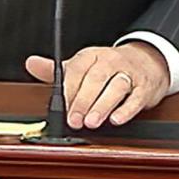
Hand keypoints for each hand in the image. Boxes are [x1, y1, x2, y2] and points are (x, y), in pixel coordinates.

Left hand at [25, 41, 170, 129]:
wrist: (147, 61)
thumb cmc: (109, 67)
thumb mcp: (82, 66)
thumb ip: (56, 70)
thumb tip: (31, 64)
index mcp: (92, 56)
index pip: (78, 68)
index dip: (69, 89)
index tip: (62, 107)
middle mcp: (110, 61)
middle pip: (96, 78)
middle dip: (83, 101)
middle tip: (75, 120)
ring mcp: (129, 74)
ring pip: (116, 86)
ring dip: (103, 105)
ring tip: (92, 122)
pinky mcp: (144, 88)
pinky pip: (136, 97)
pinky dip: (126, 109)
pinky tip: (116, 119)